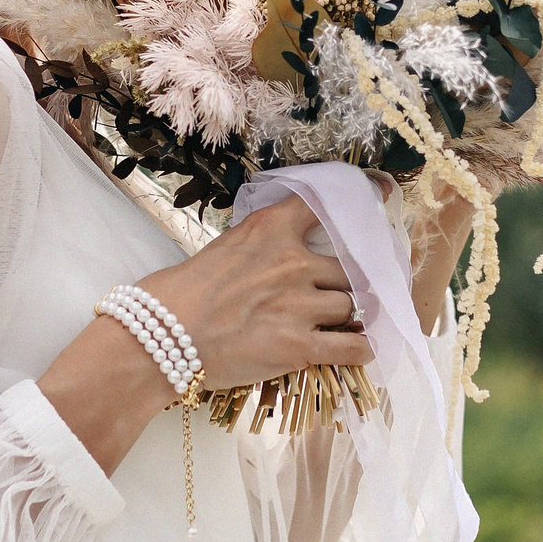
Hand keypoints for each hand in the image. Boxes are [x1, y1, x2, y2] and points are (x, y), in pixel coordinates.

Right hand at [136, 196, 374, 389]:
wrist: (160, 337)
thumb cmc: (180, 294)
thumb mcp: (224, 249)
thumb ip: (261, 247)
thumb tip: (282, 258)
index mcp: (271, 230)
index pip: (325, 204)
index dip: (361, 197)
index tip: (382, 193)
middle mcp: (293, 262)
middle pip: (349, 268)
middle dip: (350, 283)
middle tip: (347, 292)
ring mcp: (300, 305)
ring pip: (353, 306)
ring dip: (352, 316)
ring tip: (346, 324)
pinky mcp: (300, 347)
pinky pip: (353, 347)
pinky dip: (363, 348)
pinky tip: (363, 348)